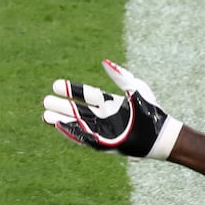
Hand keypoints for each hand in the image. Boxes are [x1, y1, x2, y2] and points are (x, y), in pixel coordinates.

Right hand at [42, 60, 183, 159]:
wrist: (160, 134)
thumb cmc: (150, 110)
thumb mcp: (136, 89)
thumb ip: (120, 76)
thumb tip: (105, 62)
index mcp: (110, 102)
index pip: (87, 94)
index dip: (72, 90)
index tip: (56, 85)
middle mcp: (104, 116)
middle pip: (78, 109)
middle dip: (62, 105)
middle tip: (45, 100)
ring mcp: (103, 129)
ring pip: (77, 123)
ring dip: (61, 119)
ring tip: (45, 115)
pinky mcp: (104, 142)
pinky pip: (84, 137)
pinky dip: (71, 132)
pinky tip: (59, 127)